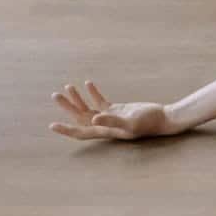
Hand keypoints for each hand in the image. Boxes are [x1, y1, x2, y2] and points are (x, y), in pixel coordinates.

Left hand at [49, 81, 179, 140]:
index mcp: (105, 131)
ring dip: (78, 99)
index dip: (66, 130)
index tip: (52, 125)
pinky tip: (87, 83)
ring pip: (89, 109)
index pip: (81, 132)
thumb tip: (93, 119)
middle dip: (67, 107)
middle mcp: (105, 125)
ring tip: (67, 87)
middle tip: (55, 95)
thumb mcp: (130, 121)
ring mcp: (110, 117)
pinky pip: (100, 102)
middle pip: (80, 117)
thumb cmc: (149, 122)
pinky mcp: (118, 109)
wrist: (164, 118)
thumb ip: (112, 121)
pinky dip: (93, 93)